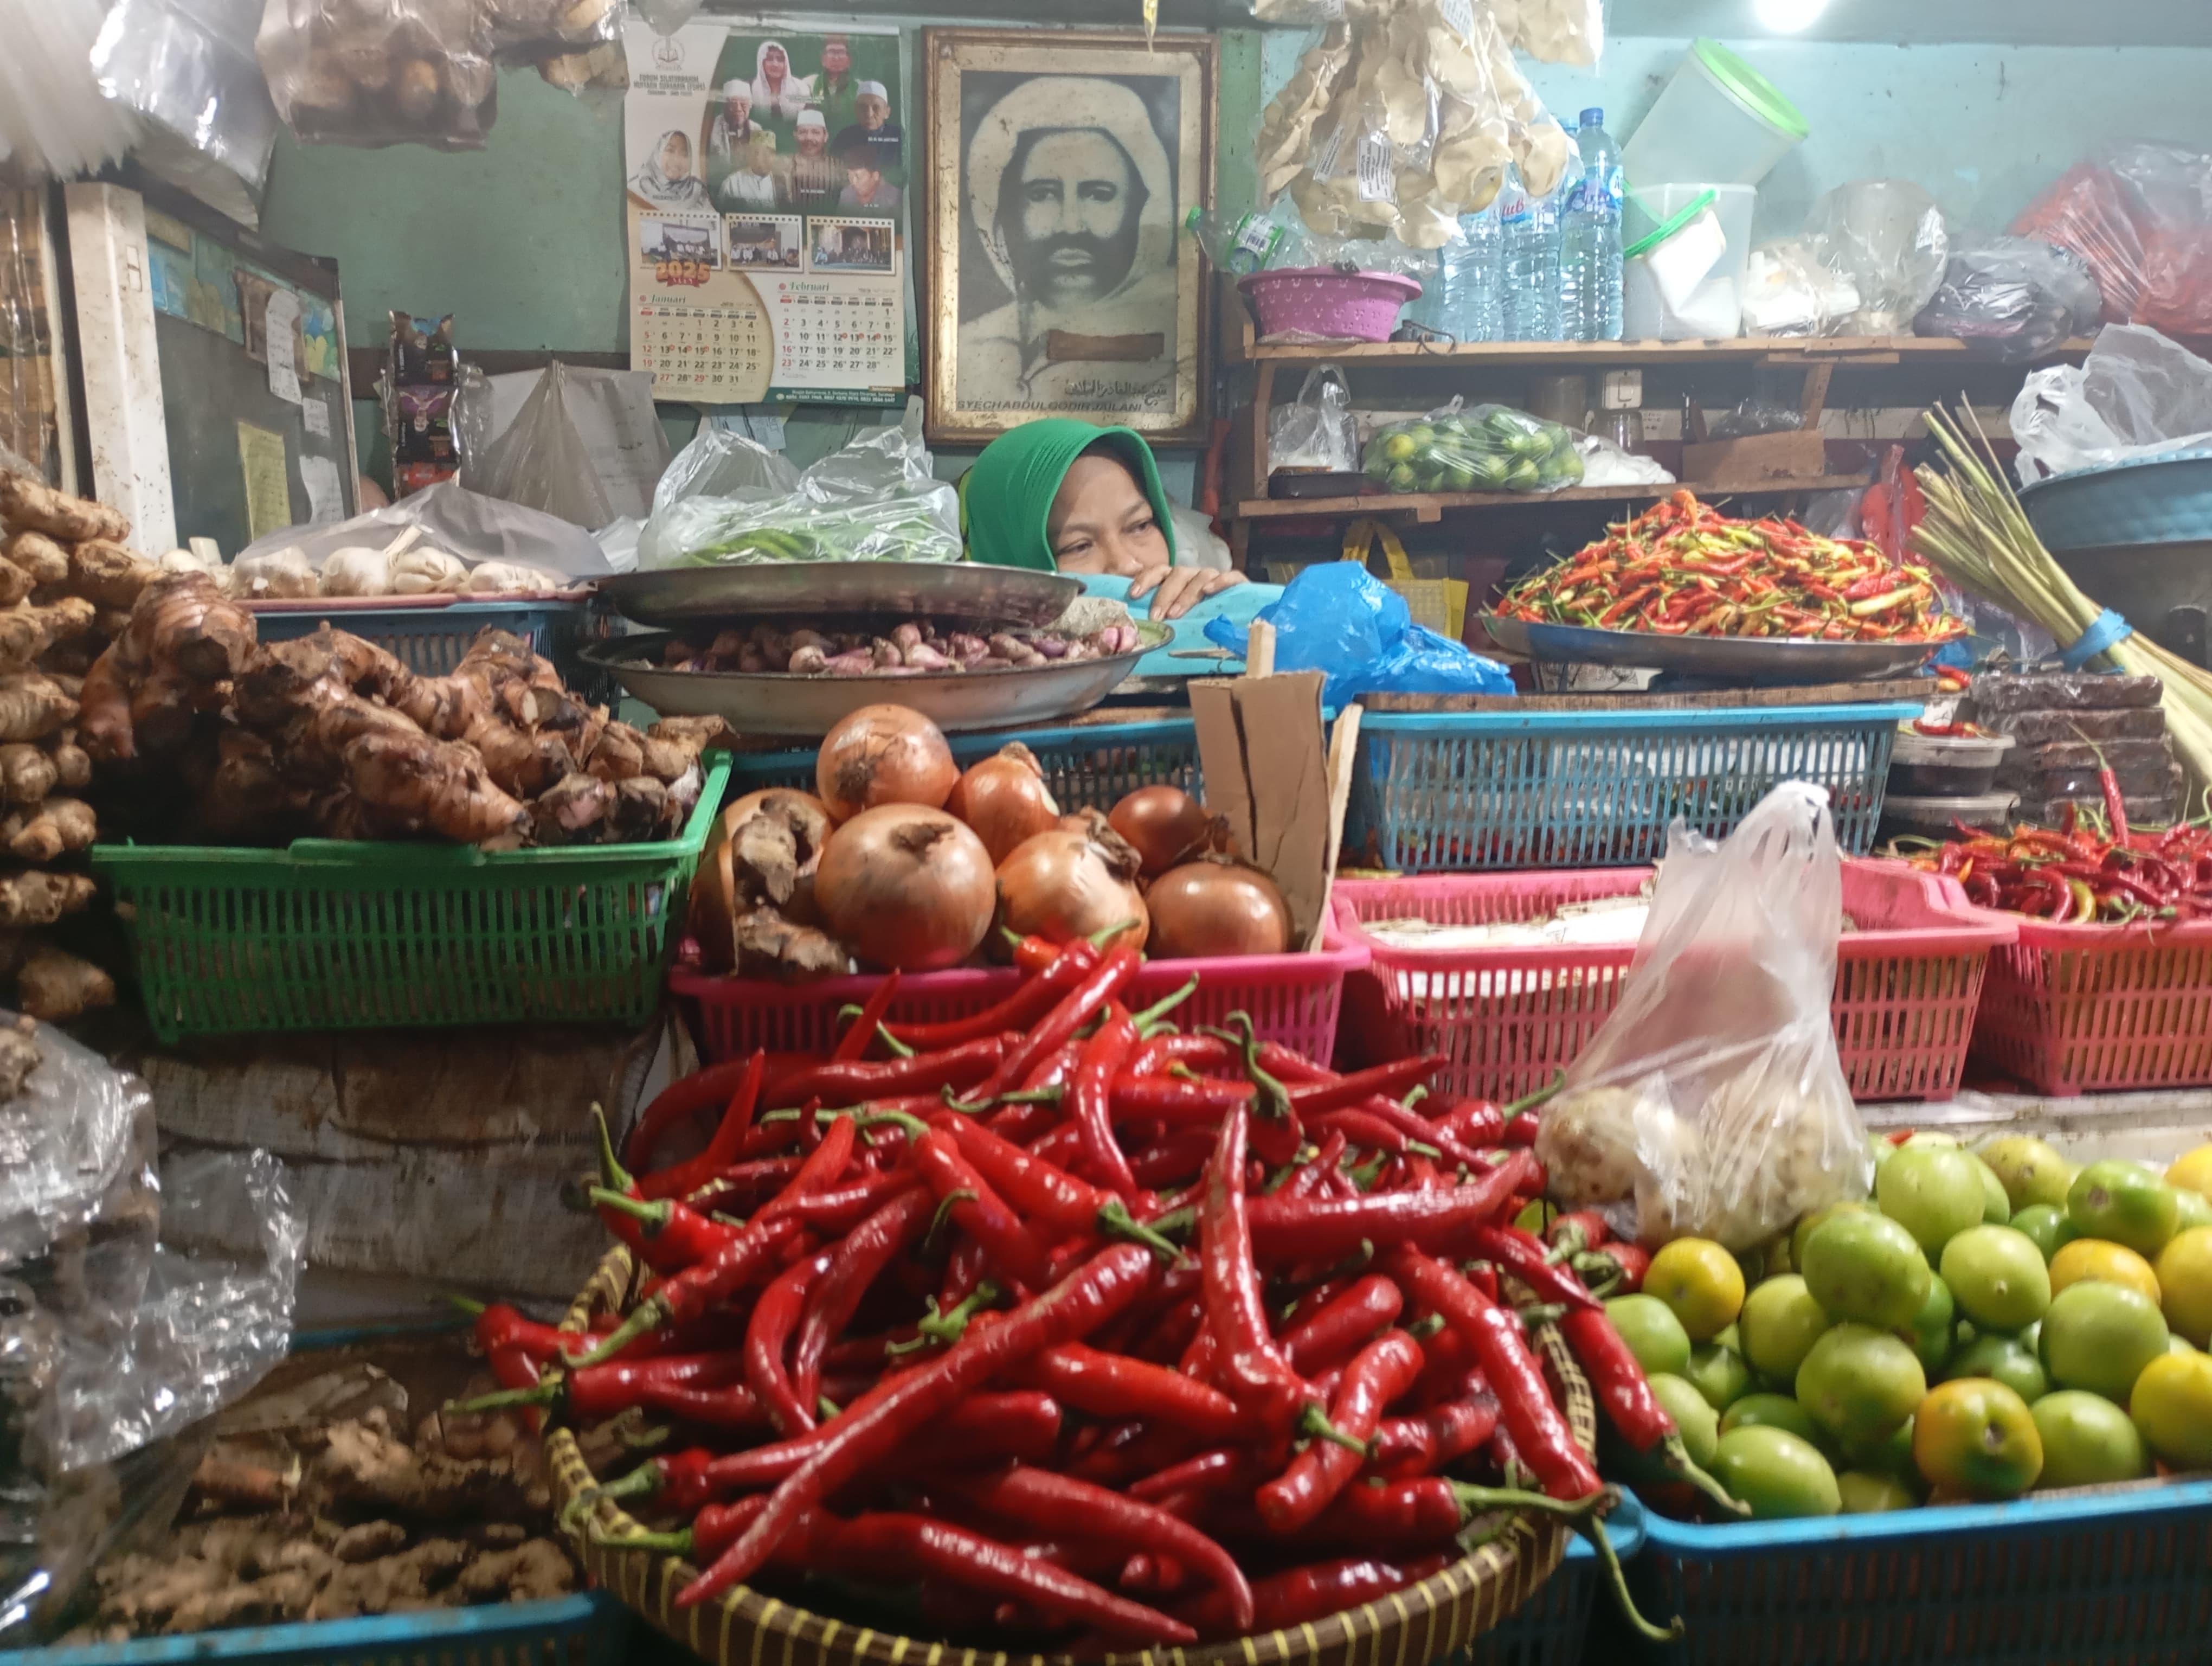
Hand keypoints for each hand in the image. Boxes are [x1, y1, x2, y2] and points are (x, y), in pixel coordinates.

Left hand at [1126, 566, 1247, 620]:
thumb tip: (1135, 632)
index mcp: (1177, 581)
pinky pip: (1231, 577)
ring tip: (1177, 614)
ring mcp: (1215, 578)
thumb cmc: (1201, 624)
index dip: (1145, 580)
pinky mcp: (1238, 583)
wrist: (1240, 619)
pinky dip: (1220, 581)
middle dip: (1165, 595)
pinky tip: (1210, 591)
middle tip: (1157, 617)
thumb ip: (1160, 620)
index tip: (1134, 595)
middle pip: (1178, 574)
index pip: (1158, 572)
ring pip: (1200, 576)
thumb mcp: (1177, 623)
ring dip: (1187, 594)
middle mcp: (1194, 576)